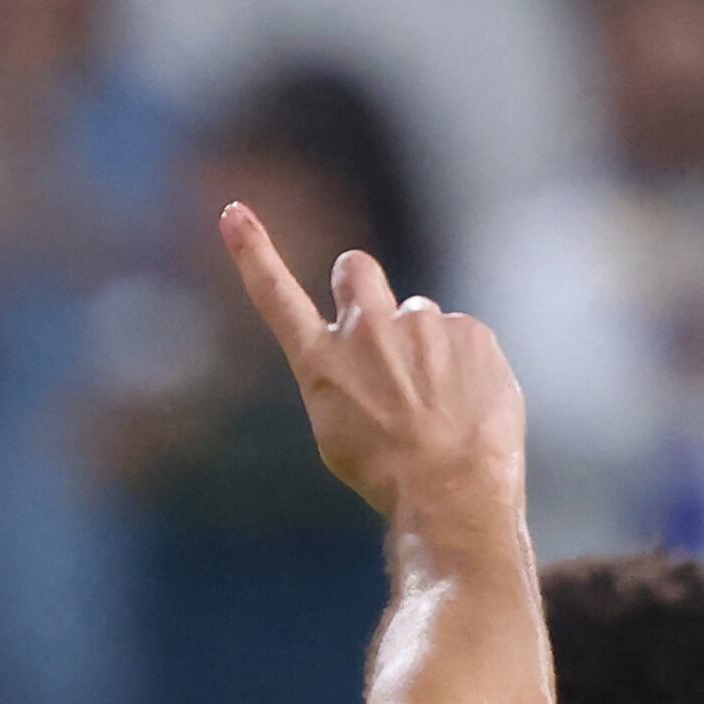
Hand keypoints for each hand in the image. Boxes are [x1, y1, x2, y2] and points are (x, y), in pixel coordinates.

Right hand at [218, 204, 524, 535]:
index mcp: (320, 363)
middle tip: (382, 334)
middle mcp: (365, 330)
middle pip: (355, 270)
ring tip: (437, 405)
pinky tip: (467, 406)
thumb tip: (376, 360)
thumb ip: (348, 378)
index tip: (235, 212)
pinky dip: (465, 366)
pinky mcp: (468, 330)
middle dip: (361, 286)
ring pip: (419, 318)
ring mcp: (420, 325)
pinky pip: (463, 338)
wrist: (451, 491)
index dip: (253, 252)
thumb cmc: (388, 476)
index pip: (277, 295)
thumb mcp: (340, 433)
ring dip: (424, 347)